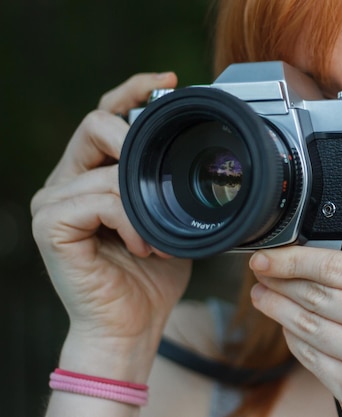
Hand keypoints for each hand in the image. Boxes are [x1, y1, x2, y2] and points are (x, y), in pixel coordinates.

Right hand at [31, 73, 191, 379]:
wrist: (132, 324)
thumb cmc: (151, 277)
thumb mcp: (170, 220)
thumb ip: (168, 187)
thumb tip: (195, 155)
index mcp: (94, 174)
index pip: (105, 116)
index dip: (133, 91)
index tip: (167, 82)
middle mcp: (68, 181)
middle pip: (95, 123)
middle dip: (134, 138)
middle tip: (158, 172)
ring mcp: (54, 201)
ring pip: (106, 169)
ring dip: (142, 203)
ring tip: (158, 238)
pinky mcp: (51, 226)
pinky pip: (99, 201)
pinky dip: (130, 222)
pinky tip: (143, 246)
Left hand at [248, 244, 341, 416]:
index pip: (341, 266)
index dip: (297, 258)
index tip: (274, 254)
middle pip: (319, 294)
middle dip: (280, 279)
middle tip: (261, 271)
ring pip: (310, 325)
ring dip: (278, 308)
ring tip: (263, 296)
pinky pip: (313, 358)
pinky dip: (294, 340)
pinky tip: (286, 328)